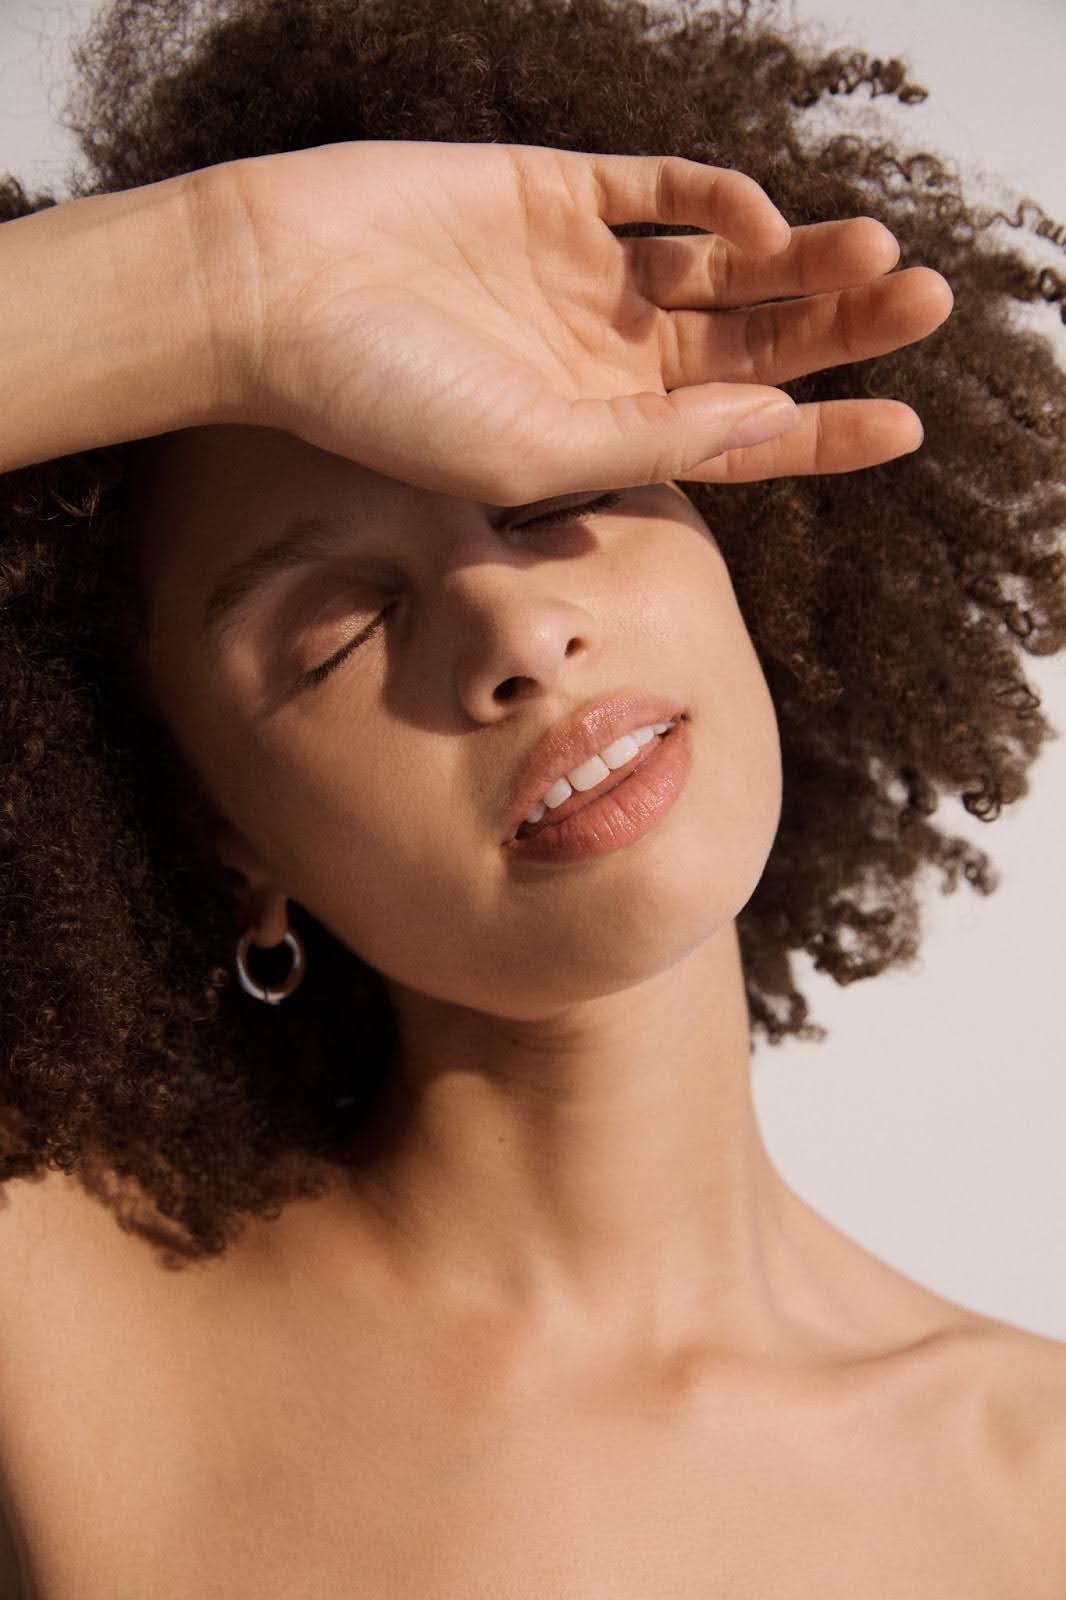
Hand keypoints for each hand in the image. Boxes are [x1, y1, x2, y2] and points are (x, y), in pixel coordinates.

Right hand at [214, 140, 951, 500]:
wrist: (271, 293)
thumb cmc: (379, 399)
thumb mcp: (526, 449)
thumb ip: (650, 437)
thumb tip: (769, 420)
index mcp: (601, 432)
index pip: (737, 437)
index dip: (823, 434)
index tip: (902, 427)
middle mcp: (604, 354)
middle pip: (750, 344)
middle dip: (838, 328)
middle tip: (925, 303)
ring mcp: (583, 271)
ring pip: (724, 265)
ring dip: (799, 260)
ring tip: (877, 256)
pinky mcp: (555, 191)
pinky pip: (659, 191)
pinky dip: (715, 200)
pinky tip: (754, 223)